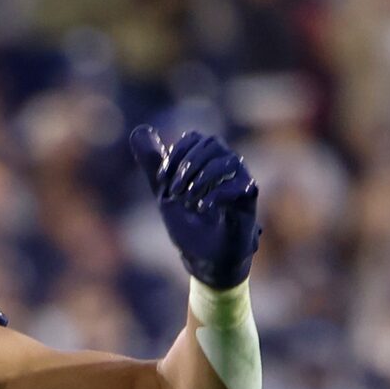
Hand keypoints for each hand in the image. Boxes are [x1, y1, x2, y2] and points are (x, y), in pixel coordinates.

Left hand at [130, 126, 260, 290]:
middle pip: (212, 143)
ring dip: (203, 178)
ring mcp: (241, 180)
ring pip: (228, 159)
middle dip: (188, 166)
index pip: (194, 138)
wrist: (205, 259)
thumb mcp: (164, 192)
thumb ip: (153, 163)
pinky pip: (240, 184)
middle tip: (174, 192)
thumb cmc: (188, 225)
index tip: (161, 181)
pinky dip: (217, 194)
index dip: (175, 155)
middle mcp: (227, 165)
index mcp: (207, 160)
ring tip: (189, 201)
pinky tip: (202, 209)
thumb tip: (139, 130)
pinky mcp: (250, 199)